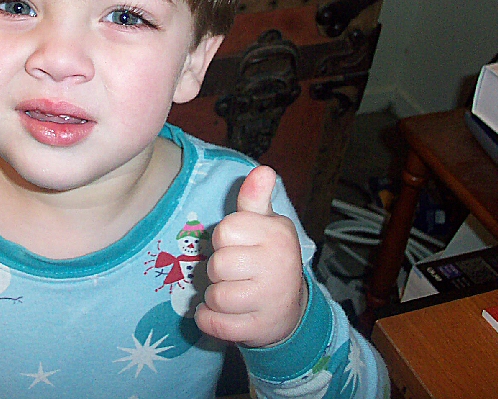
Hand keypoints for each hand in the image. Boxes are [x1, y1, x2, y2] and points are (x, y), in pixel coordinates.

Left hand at [195, 165, 305, 347]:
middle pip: (217, 264)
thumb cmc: (266, 258)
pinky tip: (223, 314)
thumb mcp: (264, 225)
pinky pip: (215, 323)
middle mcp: (280, 265)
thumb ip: (255, 199)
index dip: (224, 240)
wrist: (288, 310)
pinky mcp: (260, 328)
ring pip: (215, 296)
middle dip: (218, 271)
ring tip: (232, 293)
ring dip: (215, 297)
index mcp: (278, 234)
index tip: (238, 246)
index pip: (225, 231)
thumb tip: (263, 170)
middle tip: (235, 274)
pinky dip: (209, 320)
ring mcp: (272, 299)